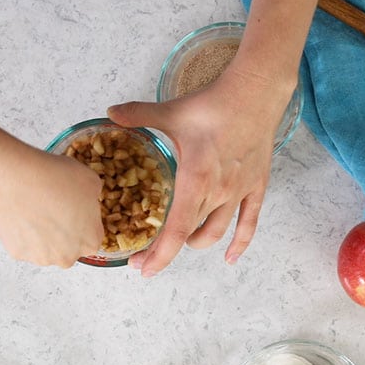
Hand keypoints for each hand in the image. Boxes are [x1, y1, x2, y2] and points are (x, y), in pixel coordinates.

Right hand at [0, 149, 104, 267]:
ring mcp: (41, 257)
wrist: (17, 177)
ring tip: (34, 210)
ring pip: (44, 248)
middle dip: (62, 231)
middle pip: (68, 247)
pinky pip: (22, 244)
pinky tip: (20, 214)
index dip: (82, 220)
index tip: (73, 209)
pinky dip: (21, 232)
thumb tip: (87, 198)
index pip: (91, 236)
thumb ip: (93, 197)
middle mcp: (67, 257)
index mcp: (91, 242)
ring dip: (41, 234)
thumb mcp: (91, 181)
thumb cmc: (55, 178)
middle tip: (52, 208)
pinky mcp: (17, 252)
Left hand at [108, 65, 289, 276]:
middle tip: (147, 253)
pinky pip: (249, 223)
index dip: (159, 254)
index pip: (175, 229)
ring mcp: (238, 193)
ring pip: (216, 232)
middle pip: (189, 234)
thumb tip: (109, 113)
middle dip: (166, 249)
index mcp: (194, 179)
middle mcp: (217, 192)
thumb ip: (138, 115)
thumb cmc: (213, 105)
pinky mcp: (255, 188)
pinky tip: (230, 257)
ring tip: (182, 243)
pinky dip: (240, 243)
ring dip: (196, 243)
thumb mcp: (171, 111)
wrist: (254, 95)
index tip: (142, 269)